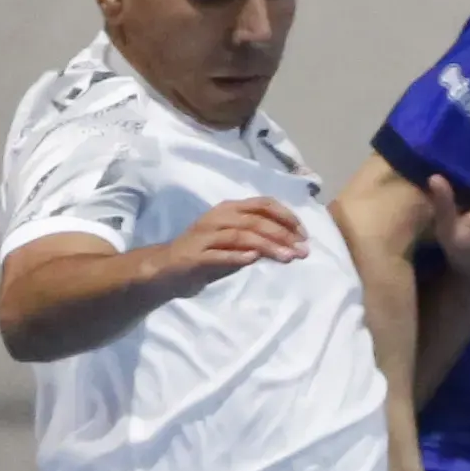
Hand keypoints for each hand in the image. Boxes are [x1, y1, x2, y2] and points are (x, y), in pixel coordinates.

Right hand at [148, 196, 314, 293]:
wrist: (166, 266)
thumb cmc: (205, 252)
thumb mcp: (234, 240)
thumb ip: (256, 236)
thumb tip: (289, 241)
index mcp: (229, 209)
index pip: (263, 204)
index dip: (286, 216)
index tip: (303, 234)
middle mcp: (218, 218)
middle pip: (256, 220)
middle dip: (283, 234)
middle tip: (302, 250)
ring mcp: (205, 236)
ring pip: (242, 236)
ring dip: (268, 246)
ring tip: (287, 257)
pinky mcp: (195, 256)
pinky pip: (219, 254)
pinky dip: (237, 256)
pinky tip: (253, 260)